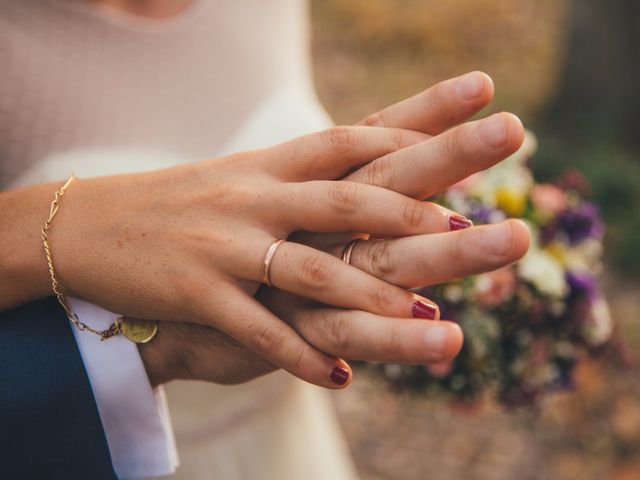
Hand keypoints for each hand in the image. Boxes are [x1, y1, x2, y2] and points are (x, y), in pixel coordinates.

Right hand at [52, 124, 453, 387]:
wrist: (86, 226)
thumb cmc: (175, 203)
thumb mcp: (234, 176)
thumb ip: (290, 176)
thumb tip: (352, 171)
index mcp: (262, 166)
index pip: (338, 142)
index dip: (393, 146)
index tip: (440, 151)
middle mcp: (249, 200)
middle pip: (338, 200)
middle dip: (400, 214)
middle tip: (456, 228)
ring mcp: (224, 248)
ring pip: (308, 271)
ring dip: (368, 295)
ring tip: (421, 315)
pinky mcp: (198, 296)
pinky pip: (259, 331)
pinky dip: (300, 357)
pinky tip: (337, 379)